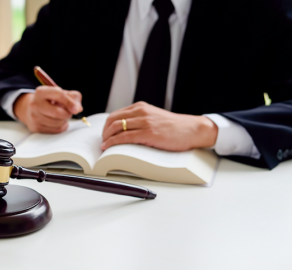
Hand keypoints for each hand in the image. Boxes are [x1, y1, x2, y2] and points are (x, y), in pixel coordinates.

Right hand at [14, 86, 82, 132]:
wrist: (30, 109)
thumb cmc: (50, 100)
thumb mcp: (62, 93)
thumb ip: (73, 98)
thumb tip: (78, 109)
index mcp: (41, 92)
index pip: (58, 95)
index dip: (70, 102)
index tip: (76, 109)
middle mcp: (35, 104)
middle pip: (58, 113)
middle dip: (67, 114)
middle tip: (68, 112)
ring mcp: (34, 117)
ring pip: (58, 123)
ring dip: (64, 120)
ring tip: (61, 115)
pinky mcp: (36, 127)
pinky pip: (56, 130)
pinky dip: (61, 126)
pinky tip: (57, 121)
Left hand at [101, 102, 217, 150]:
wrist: (191, 130)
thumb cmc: (174, 127)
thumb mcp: (153, 117)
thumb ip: (140, 120)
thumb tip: (123, 130)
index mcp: (140, 107)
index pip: (115, 114)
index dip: (106, 126)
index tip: (104, 135)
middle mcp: (141, 112)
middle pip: (113, 120)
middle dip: (104, 132)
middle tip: (103, 141)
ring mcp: (145, 122)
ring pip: (117, 128)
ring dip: (107, 138)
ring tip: (104, 146)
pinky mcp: (149, 133)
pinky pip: (125, 137)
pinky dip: (113, 142)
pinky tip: (108, 147)